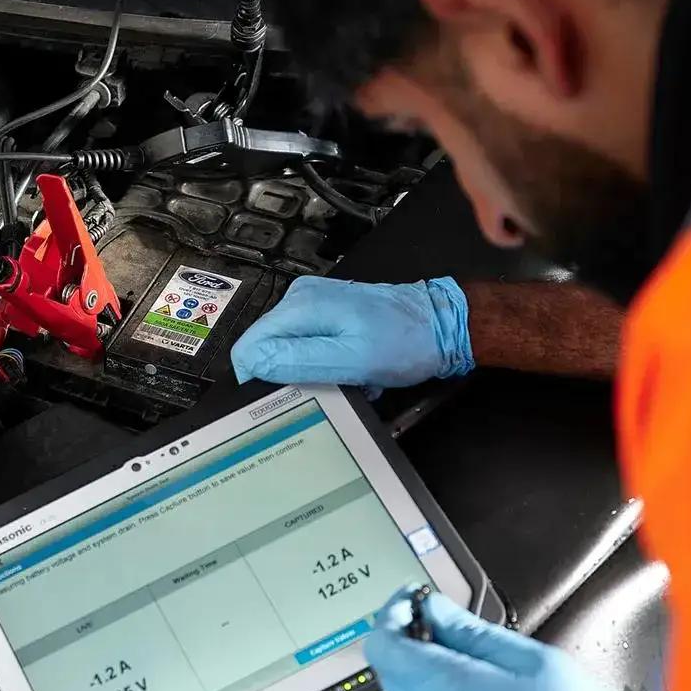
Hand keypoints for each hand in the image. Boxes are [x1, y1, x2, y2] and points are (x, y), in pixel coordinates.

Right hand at [231, 277, 474, 388]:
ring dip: (313, 371)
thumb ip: (296, 360)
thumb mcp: (350, 360)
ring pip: (288, 350)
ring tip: (347, 376)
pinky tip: (352, 367)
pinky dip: (326, 362)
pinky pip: (307, 345)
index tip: (291, 392)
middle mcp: (300, 298)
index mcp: (300, 307)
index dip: (260, 377)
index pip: (248, 346)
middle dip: (293, 374)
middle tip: (331, 383)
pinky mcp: (326, 312)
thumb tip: (252, 362)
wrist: (443, 325)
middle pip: (267, 348)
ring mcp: (313, 303)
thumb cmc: (405, 343)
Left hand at [363, 587, 671, 690]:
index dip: (396, 613)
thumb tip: (440, 611)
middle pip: (393, 672)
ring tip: (481, 676)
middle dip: (417, 646)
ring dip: (432, 682)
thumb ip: (475, 631)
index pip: (382, 641)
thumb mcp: (536, 664)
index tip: (416, 602)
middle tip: (454, 632)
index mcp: (440, 688)